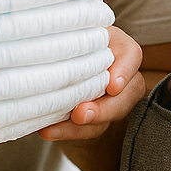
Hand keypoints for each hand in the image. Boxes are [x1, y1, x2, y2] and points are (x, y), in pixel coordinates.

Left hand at [39, 26, 145, 140]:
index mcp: (116, 45)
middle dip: (105, 108)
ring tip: (55, 128)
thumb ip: (64, 43)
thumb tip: (39, 45)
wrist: (61, 70)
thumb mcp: (68, 38)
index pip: (131, 55)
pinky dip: (67, 132)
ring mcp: (114, 98)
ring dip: (83, 126)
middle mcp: (121, 72)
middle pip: (128, 93)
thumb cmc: (66, 45)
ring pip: (110, 116)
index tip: (112, 86)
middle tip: (81, 114)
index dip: (124, 70)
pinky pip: (90, 131)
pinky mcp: (100, 120)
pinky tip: (48, 131)